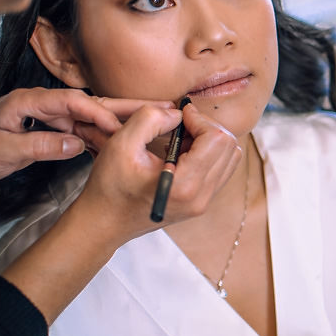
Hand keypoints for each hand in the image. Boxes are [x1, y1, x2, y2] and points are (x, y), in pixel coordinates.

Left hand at [0, 88, 171, 181]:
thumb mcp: (2, 150)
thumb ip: (39, 145)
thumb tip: (75, 144)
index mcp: (30, 101)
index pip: (75, 102)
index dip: (100, 113)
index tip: (121, 127)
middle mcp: (45, 105)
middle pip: (93, 102)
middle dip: (128, 106)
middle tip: (160, 107)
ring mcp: (52, 117)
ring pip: (94, 117)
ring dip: (124, 121)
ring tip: (156, 122)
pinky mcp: (54, 130)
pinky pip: (86, 132)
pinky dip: (107, 137)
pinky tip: (127, 141)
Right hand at [0, 102, 241, 325]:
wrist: (104, 223)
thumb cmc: (109, 187)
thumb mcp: (120, 144)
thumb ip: (150, 119)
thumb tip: (178, 113)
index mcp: (185, 185)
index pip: (218, 139)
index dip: (200, 120)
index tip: (180, 115)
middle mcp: (201, 197)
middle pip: (230, 147)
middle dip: (207, 128)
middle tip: (180, 125)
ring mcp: (204, 202)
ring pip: (230, 158)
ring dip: (210, 140)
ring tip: (181, 139)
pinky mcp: (202, 202)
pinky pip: (221, 169)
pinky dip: (208, 154)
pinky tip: (181, 152)